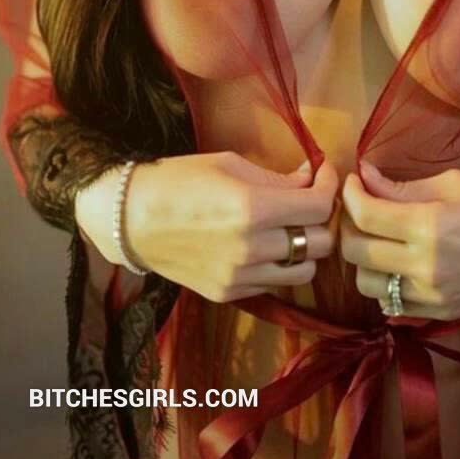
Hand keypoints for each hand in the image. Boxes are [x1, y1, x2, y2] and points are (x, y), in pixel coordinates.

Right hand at [81, 151, 338, 302]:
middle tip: (308, 200)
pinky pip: (274, 284)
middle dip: (320, 218)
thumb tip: (311, 179)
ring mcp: (240, 277)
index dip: (328, 187)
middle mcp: (252, 248)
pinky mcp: (228, 294)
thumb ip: (276, 178)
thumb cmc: (180, 179)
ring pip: (304, 271)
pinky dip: (278, 266)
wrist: (131, 218)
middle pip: (319, 243)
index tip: (322, 174)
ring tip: (289, 227)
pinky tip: (264, 246)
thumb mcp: (231, 165)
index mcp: (254, 209)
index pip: (319, 207)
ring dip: (304, 248)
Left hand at [339, 161, 459, 320]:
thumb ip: (402, 187)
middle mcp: (424, 266)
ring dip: (363, 259)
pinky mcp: (440, 313)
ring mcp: (431, 296)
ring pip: (367, 285)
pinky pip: (391, 305)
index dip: (350, 195)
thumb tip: (365, 177)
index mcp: (428, 226)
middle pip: (357, 252)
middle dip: (349, 225)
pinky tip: (397, 263)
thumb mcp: (452, 183)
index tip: (355, 181)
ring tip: (377, 238)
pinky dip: (385, 283)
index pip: (365, 215)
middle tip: (362, 208)